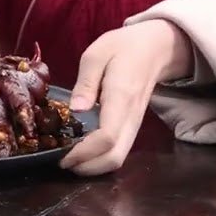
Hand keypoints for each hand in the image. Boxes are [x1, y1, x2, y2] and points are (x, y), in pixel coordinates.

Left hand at [59, 19, 192, 175]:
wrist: (155, 49)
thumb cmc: (122, 47)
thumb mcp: (96, 54)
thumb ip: (86, 82)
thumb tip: (75, 109)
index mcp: (121, 97)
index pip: (107, 137)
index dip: (84, 152)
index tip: (61, 155)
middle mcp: (131, 118)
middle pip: (114, 158)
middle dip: (87, 168)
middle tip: (60, 162)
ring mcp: (135, 125)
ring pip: (118, 159)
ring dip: (93, 167)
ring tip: (68, 159)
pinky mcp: (132, 128)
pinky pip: (119, 152)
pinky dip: (100, 159)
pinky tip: (81, 151)